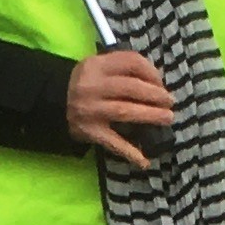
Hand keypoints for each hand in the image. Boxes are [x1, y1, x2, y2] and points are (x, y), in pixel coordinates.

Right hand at [67, 43, 179, 169]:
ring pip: (125, 112)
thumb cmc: (85, 82)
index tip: (161, 84)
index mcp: (96, 65)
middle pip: (131, 88)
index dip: (152, 73)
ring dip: (150, 115)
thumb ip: (123, 68)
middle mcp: (92, 87)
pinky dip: (130, 152)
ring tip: (167, 118)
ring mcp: (91, 110)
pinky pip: (113, 142)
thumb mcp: (99, 65)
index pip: (131, 63)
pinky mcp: (90, 131)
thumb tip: (157, 83)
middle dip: (155, 95)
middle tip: (170, 102)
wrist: (53, 99)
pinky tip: (145, 161)